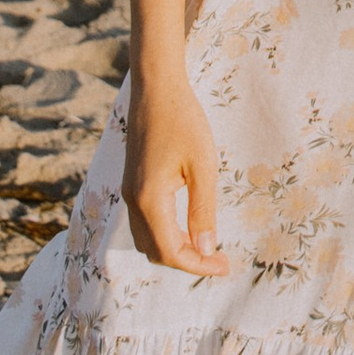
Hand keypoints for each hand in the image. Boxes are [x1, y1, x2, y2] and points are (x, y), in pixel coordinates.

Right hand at [123, 71, 230, 275]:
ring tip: (207, 246)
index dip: (198, 266)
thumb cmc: (183, 121)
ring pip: (146, 239)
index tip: (225, 266)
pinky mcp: (131, 183)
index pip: (170, 251)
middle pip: (155, 251)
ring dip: (174, 249)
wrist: (156, 88)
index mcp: (149, 200)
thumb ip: (203, 210)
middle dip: (187, 261)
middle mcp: (132, 201)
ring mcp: (128, 192)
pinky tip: (188, 226)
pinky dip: (165, 233)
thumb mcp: (203, 166)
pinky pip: (144, 222)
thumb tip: (206, 249)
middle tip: (219, 260)